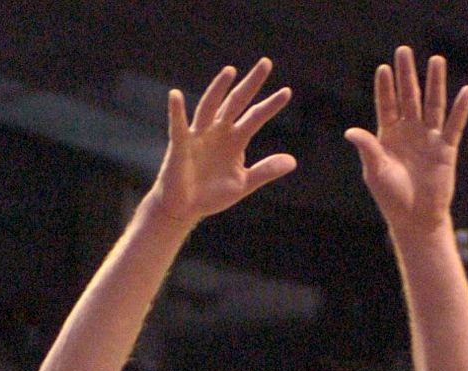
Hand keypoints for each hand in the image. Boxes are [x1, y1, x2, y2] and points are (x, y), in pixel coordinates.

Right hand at [150, 59, 295, 229]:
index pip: (255, 116)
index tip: (287, 92)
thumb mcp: (242, 183)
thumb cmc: (210, 195)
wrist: (183, 210)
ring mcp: (199, 135)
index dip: (270, 105)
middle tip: (266, 63)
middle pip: (236, 102)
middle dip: (251, 84)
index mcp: (235, 140)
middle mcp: (218, 131)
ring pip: (210, 106)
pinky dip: (176, 111)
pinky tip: (175, 96)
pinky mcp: (181, 145)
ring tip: (231, 71)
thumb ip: (265, 170)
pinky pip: (178, 126)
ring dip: (219, 89)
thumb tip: (292, 162)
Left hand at [345, 47, 467, 237]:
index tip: (383, 68)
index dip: (385, 88)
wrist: (415, 219)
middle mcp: (409, 133)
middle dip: (407, 76)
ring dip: (435, 83)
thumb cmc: (391, 198)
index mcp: (388, 137)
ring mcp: (428, 139)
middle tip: (404, 51)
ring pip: (433, 105)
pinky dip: (460, 109)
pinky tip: (466, 91)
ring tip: (436, 60)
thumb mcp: (376, 173)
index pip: (386, 106)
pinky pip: (454, 125)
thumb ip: (367, 149)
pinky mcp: (446, 149)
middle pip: (409, 98)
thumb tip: (351, 131)